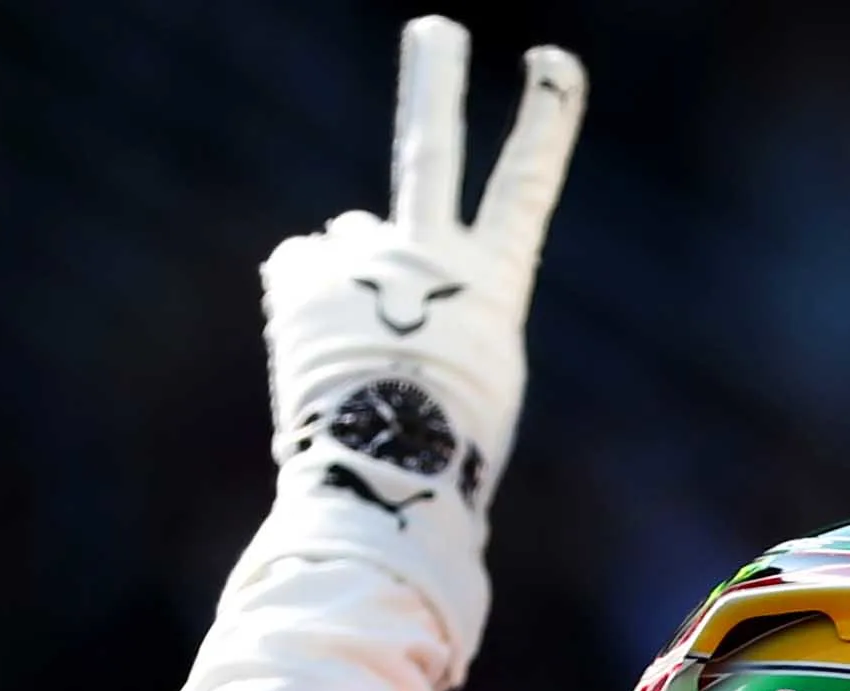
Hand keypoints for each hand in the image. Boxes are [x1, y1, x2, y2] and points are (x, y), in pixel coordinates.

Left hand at [251, 16, 585, 680]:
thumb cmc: (443, 459)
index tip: (548, 61)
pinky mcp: (302, 272)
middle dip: (434, 78)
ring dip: (350, 287)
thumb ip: (446, 319)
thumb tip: (371, 253)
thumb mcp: (473, 386)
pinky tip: (319, 358)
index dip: (545, 119)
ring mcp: (362, 258)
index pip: (527, 186)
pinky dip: (304, 307)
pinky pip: (301, 271)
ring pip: (350, 245)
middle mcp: (429, 254)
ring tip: (360, 360)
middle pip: (431, 149)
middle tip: (434, 29)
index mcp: (492, 286)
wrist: (379, 485)